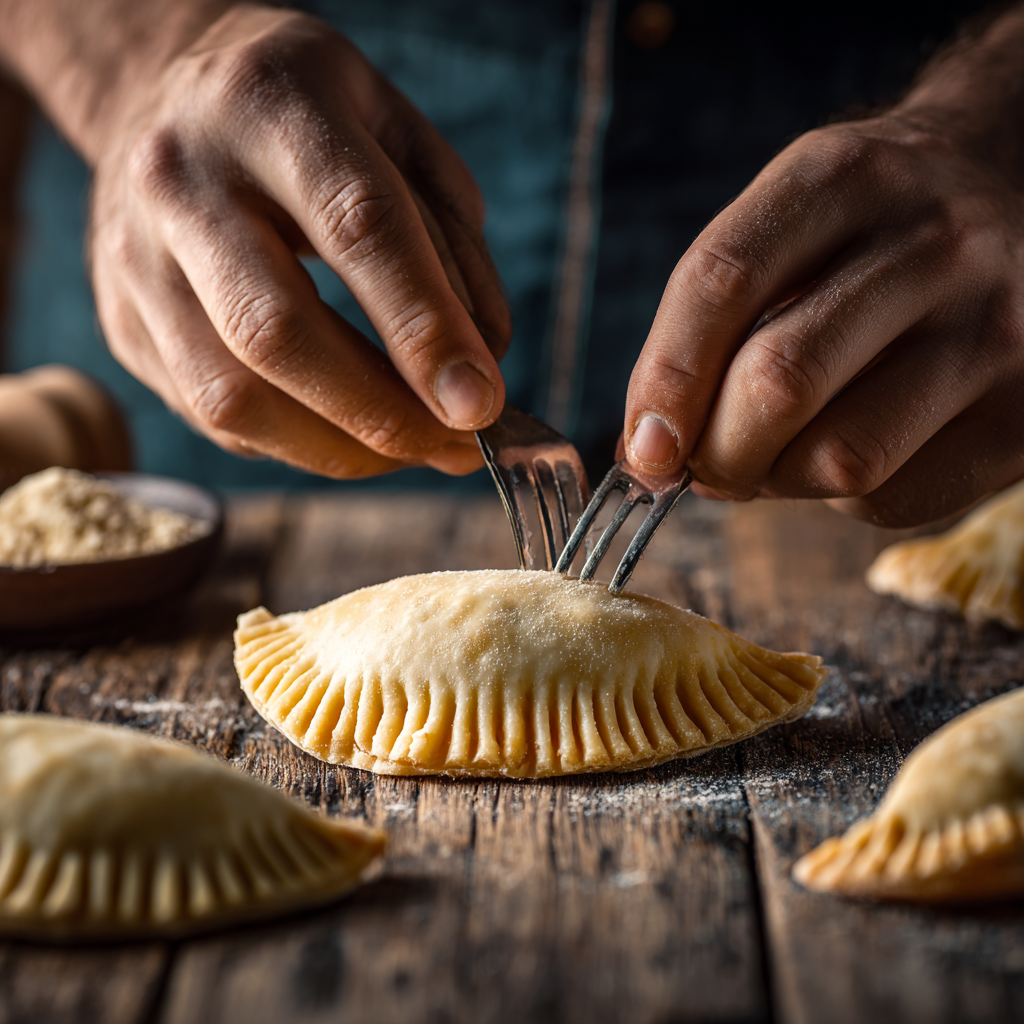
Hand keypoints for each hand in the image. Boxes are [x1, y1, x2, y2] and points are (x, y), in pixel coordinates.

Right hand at [87, 5, 508, 476]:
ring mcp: (134, 259)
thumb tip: (475, 374)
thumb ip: (453, 247)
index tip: (481, 405)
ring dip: (340, 449)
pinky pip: (212, 418)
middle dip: (383, 414)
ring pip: (230, 398)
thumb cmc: (312, 125)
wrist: (170, 99)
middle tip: (458, 448)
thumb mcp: (402, 141)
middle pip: (276, 331)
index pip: (357, 226)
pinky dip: (296, 443)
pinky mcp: (121, 325)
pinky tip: (344, 429)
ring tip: (411, 450)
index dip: (425, 330)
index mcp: (270, 105)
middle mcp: (180, 180)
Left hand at [624, 18, 1023, 525]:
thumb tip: (651, 452)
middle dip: (715, 451)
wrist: (1013, 196)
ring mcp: (994, 328)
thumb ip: (711, 321)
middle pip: (777, 383)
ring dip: (776, 481)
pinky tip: (850, 452)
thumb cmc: (865, 240)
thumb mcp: (788, 227)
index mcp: (840, 179)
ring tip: (774, 457)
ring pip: (839, 457)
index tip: (644, 448)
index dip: (665, 381)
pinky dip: (842, 500)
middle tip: (705, 464)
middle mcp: (931, 244)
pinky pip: (895, 499)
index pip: (721, 281)